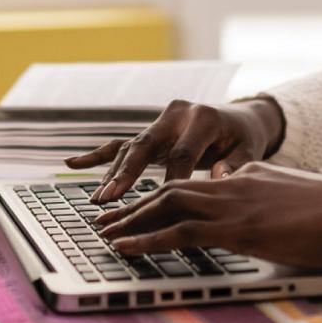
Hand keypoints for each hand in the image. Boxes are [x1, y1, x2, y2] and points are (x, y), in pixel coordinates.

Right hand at [64, 97, 283, 201]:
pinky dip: (97, 155)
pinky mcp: (151, 131)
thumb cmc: (244, 140)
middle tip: (110, 198)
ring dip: (113, 173)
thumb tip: (221, 178)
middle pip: (147, 145)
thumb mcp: (250, 151)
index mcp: (203, 118)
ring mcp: (160, 121)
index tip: (162, 207)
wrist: (240, 119)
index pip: (183, 153)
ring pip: (131, 146)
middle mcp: (177, 114)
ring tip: (99, 199)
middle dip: (127, 173)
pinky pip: (121, 143)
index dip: (173, 181)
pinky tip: (71, 163)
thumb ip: (237, 165)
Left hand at [92, 161, 321, 268]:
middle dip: (134, 204)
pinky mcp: (236, 227)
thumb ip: (273, 208)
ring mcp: (234, 203)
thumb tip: (264, 225)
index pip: (197, 186)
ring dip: (130, 220)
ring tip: (103, 233)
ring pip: (166, 204)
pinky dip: (145, 238)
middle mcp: (235, 182)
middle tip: (106, 218)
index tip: (144, 210)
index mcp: (249, 175)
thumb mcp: (297, 205)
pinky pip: (179, 231)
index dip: (164, 197)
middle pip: (172, 188)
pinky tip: (125, 247)